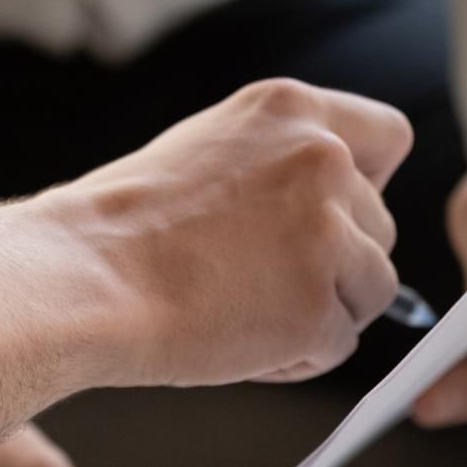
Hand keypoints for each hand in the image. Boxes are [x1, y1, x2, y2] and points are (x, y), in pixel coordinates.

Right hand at [0, 78, 411, 460]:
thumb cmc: (118, 229)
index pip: (388, 138)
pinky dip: (295, 357)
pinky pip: (337, 345)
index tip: (326, 217)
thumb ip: (276, 167)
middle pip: (379, 227)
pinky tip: (233, 342)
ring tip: (239, 313)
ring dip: (318, 311)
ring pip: (369, 290)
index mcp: (290, 110)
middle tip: (256, 283)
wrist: (78, 280)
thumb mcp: (207, 152)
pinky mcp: (320, 307)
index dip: (364, 187)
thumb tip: (331, 214)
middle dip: (335, 263)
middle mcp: (323, 160)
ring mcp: (328, 234)